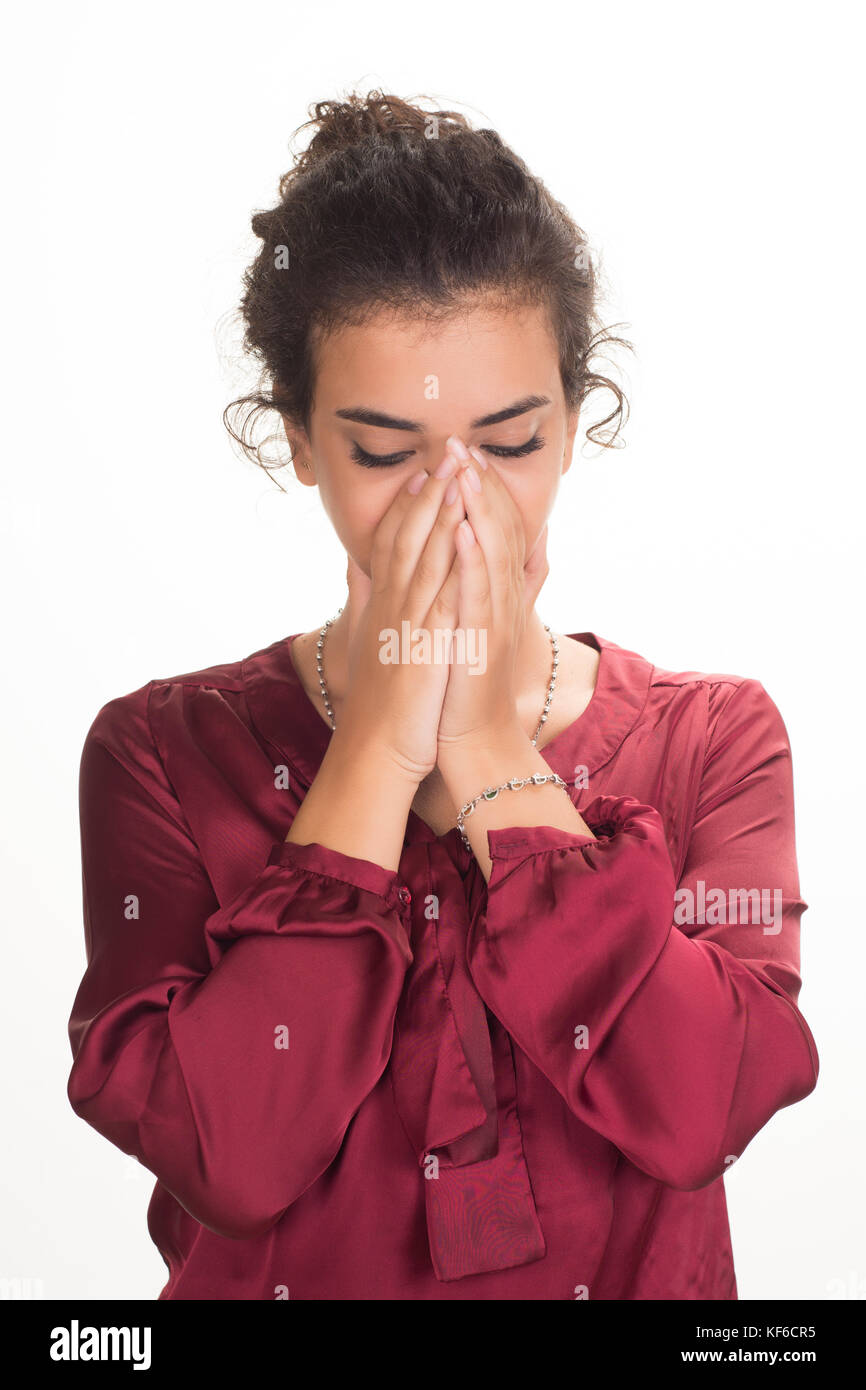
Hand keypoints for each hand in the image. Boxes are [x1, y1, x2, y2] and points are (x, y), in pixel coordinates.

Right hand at [335, 449, 467, 781]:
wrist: (374, 752)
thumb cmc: (378, 702)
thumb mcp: (367, 639)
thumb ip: (362, 596)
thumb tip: (356, 562)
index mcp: (383, 605)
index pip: (394, 542)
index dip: (410, 504)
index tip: (425, 470)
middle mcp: (391, 608)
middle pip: (407, 539)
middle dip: (427, 494)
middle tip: (445, 452)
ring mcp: (406, 626)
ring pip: (423, 560)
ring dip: (440, 516)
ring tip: (457, 477)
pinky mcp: (423, 649)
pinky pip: (440, 599)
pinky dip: (453, 566)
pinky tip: (466, 537)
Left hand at [436, 442, 549, 752]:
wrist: (476, 741)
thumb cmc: (470, 686)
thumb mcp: (484, 626)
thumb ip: (497, 586)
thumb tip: (515, 546)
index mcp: (498, 595)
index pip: (498, 530)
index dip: (486, 491)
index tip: (470, 455)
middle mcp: (502, 601)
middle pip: (498, 531)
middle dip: (480, 486)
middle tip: (462, 444)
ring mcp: (493, 621)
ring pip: (490, 555)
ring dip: (478, 511)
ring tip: (464, 472)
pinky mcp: (479, 645)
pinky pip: (477, 597)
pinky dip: (472, 563)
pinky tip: (463, 532)